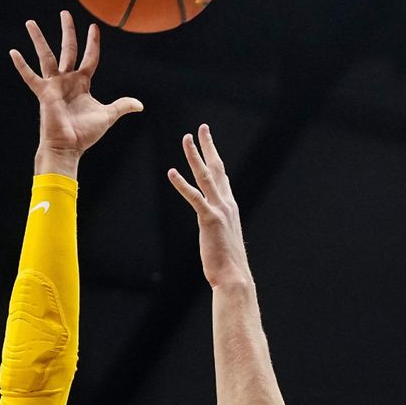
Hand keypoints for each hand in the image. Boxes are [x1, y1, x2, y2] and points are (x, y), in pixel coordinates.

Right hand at [10, 11, 142, 176]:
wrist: (69, 146)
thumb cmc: (85, 133)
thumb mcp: (108, 116)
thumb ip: (122, 106)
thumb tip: (140, 105)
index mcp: (82, 83)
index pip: (89, 58)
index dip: (92, 43)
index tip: (94, 27)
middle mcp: (67, 80)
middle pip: (68, 50)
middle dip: (67, 31)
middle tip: (65, 13)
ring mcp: (54, 85)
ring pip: (46, 56)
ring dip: (39, 39)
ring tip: (30, 22)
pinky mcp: (44, 93)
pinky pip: (30, 77)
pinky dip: (22, 66)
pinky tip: (12, 52)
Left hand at [168, 125, 252, 287]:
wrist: (234, 276)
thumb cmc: (227, 263)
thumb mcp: (223, 238)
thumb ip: (219, 227)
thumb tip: (214, 228)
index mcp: (230, 206)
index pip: (221, 176)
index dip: (214, 157)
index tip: (208, 141)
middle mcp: (227, 203)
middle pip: (216, 168)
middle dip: (208, 146)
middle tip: (202, 128)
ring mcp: (219, 210)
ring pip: (205, 176)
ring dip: (195, 156)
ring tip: (186, 139)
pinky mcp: (209, 219)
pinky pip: (194, 197)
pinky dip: (182, 184)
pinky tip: (171, 172)